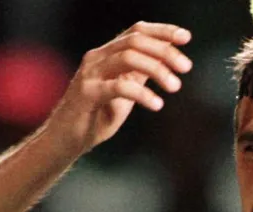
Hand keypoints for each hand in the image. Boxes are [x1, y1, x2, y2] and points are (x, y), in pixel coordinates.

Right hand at [45, 21, 192, 154]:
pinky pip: (119, 87)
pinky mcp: (87, 94)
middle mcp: (97, 58)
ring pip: (128, 57)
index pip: (136, 31)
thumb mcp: (125, 88)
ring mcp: (90, 74)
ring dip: (157, 70)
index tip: (186, 38)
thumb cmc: (97, 114)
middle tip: (186, 68)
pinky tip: (157, 105)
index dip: (162, 31)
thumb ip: (141, 72)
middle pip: (135, 41)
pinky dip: (143, 94)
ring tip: (175, 86)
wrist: (67, 139)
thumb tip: (169, 57)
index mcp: (107, 53)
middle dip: (165, 51)